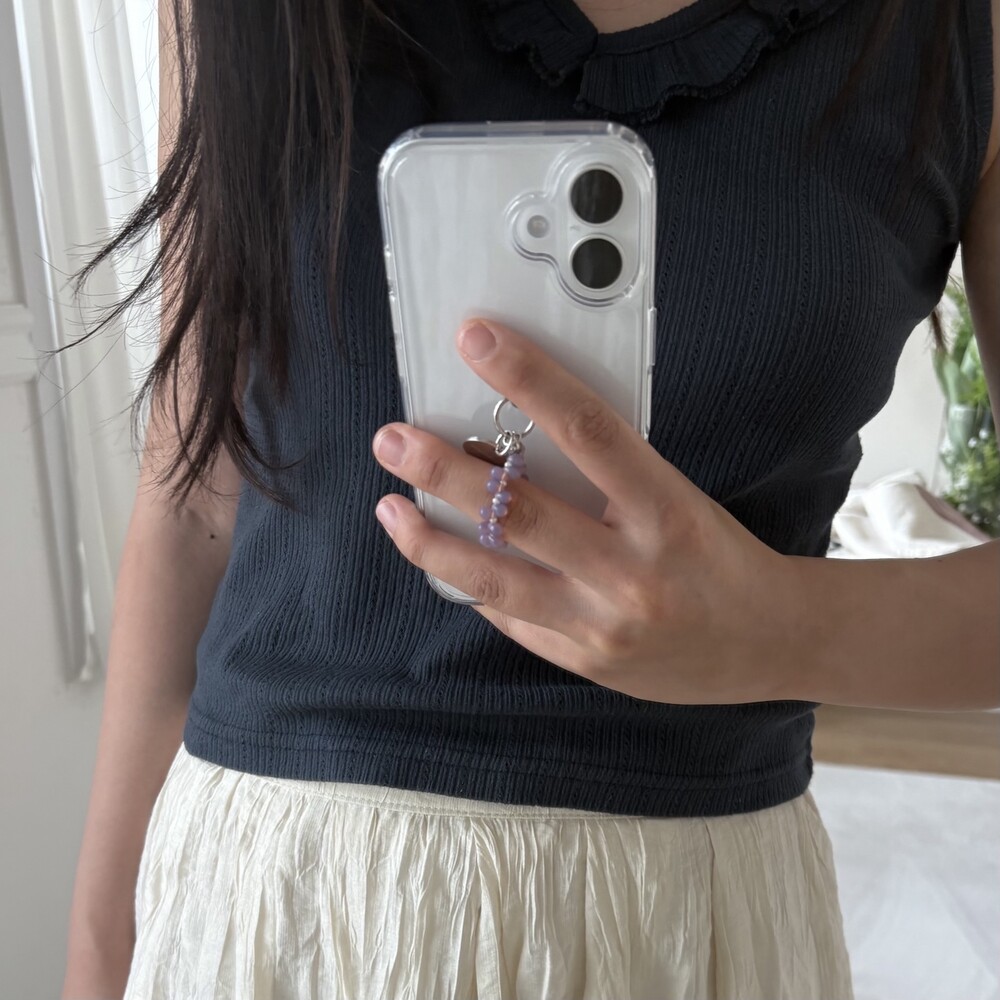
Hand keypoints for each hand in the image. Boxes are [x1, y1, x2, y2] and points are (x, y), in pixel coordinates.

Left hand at [372, 319, 799, 705]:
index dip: (528, 378)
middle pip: (519, 512)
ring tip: (388, 507)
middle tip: (392, 438)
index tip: (476, 340)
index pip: (589, 430)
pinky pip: (510, 618)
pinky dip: (472, 584)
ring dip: (431, 540)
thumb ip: (608, 477)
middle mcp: (631, 570)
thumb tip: (516, 446)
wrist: (770, 642)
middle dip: (443, 471)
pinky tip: (443, 560)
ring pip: (494, 578)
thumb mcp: (678, 499)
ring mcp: (602, 624)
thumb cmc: (721, 557)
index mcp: (666, 510)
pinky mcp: (584, 661)